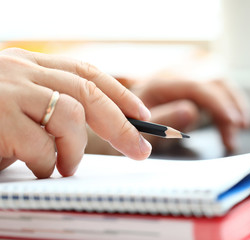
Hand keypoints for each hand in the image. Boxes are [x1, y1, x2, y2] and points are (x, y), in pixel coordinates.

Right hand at [0, 48, 151, 177]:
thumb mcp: (19, 103)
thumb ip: (52, 105)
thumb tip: (101, 124)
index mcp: (29, 64)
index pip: (85, 72)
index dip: (120, 93)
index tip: (141, 114)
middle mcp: (20, 70)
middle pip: (88, 92)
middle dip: (121, 125)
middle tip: (139, 149)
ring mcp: (8, 91)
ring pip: (71, 115)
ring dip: (77, 149)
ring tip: (67, 166)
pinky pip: (42, 145)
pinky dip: (48, 163)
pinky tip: (40, 168)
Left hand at [132, 78, 249, 151]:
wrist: (118, 117)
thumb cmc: (128, 124)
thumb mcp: (140, 128)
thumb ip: (162, 120)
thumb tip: (191, 111)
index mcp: (160, 84)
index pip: (196, 87)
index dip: (217, 103)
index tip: (232, 121)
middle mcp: (174, 77)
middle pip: (212, 82)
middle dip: (229, 106)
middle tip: (237, 131)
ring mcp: (183, 80)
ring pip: (218, 84)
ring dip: (234, 104)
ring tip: (241, 126)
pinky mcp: (190, 87)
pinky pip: (216, 91)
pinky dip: (228, 104)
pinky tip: (234, 120)